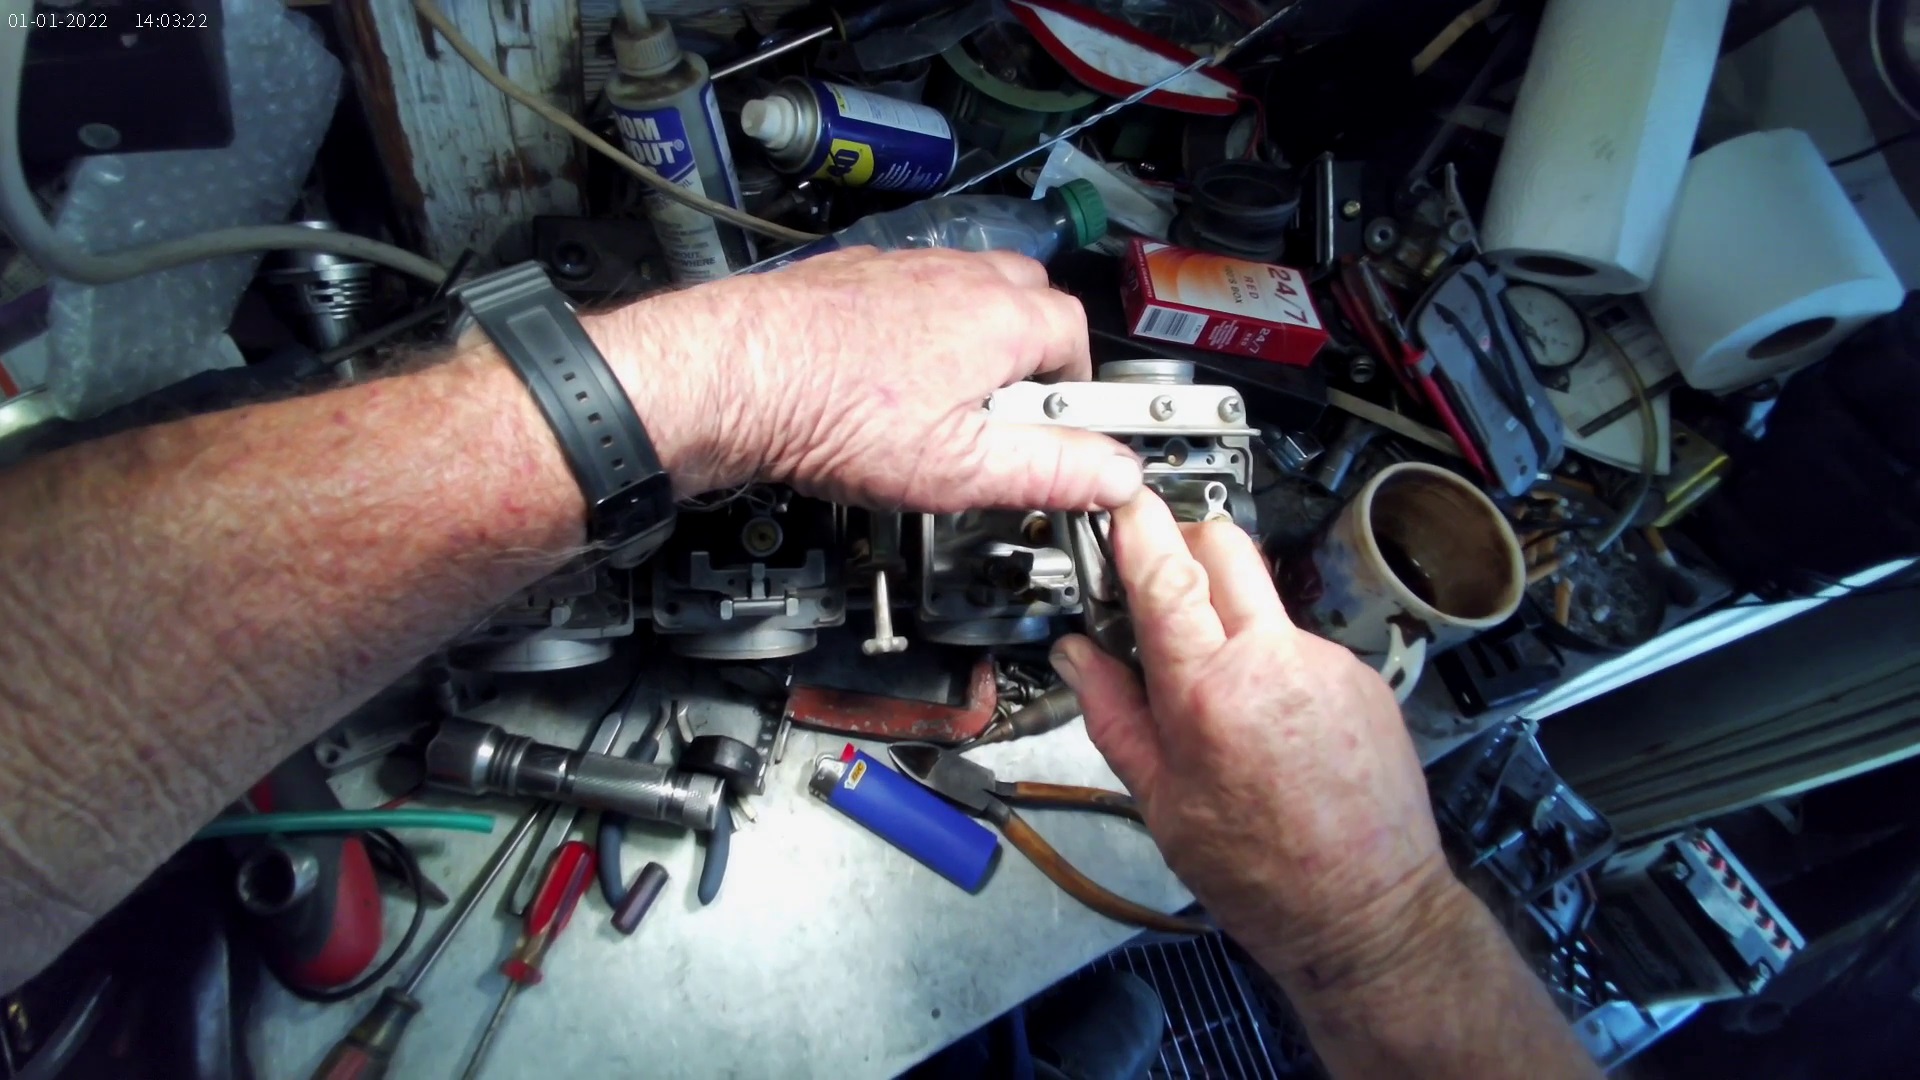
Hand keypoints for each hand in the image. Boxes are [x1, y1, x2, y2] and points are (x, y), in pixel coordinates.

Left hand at [587, 247, 1143, 510]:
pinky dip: (916, 333)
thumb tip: (1119, 475)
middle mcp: (957, 276)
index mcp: (1000, 317)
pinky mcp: (852, 277)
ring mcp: (902, 269)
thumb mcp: (963, 468)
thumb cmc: (833, 413)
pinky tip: (886, 384)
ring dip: (975, 343)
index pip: (1077, 336)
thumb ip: (1053, 469)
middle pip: (1030, 301)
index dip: (1078, 389)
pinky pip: (910, 296)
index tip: (1067, 431)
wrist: (732, 376)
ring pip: (969, 293)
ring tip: (945, 406)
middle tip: (1007, 419)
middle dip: (1033, 357)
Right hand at [1049, 492, 1459, 991]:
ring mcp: (1326, 664)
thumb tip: (1077, 656)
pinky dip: (1269, 658)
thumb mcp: (1159, 800)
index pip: (1164, 569)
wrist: (1367, 912)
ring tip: (1211, 685)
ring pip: (1262, 597)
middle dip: (1181, 543)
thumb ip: (1112, 713)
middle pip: (1224, 545)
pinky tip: (1263, 718)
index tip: (1115, 506)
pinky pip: (1298, 641)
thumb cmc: (1263, 874)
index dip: (1134, 523)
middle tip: (1152, 582)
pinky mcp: (1359, 678)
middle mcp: (1275, 660)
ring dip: (1226, 614)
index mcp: (1210, 691)